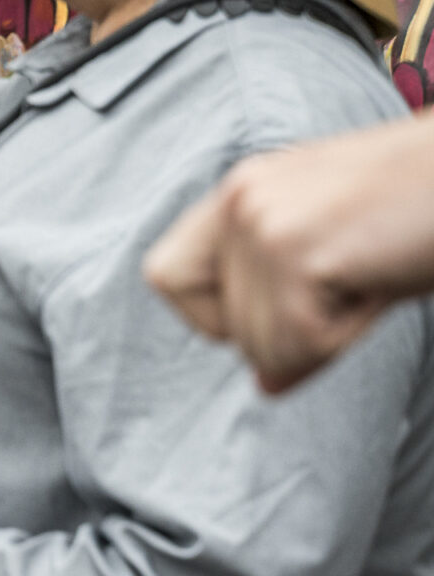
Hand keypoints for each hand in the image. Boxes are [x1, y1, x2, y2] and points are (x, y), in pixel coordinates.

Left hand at [146, 115, 433, 391]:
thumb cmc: (425, 215)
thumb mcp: (344, 254)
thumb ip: (289, 303)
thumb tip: (266, 382)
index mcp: (242, 192)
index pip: (167, 276)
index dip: (219, 314)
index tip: (285, 306)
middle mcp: (239, 200)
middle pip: (222, 328)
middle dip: (294, 333)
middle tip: (357, 283)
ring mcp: (262, 222)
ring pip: (262, 347)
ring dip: (328, 335)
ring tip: (372, 273)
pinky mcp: (294, 250)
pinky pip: (296, 346)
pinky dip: (344, 338)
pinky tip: (378, 284)